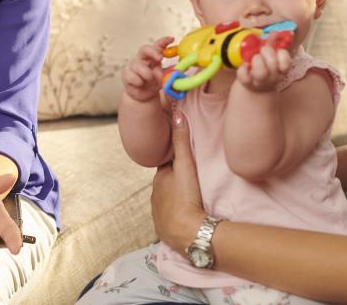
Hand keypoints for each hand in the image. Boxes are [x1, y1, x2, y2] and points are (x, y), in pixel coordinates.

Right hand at [122, 36, 173, 101]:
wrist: (144, 96)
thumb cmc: (154, 83)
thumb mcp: (163, 77)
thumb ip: (169, 72)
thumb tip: (178, 68)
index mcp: (152, 57)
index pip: (157, 46)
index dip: (163, 41)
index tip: (171, 39)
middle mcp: (141, 58)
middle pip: (144, 49)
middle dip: (152, 51)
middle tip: (160, 58)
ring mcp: (132, 65)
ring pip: (138, 65)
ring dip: (147, 74)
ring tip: (150, 80)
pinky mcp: (126, 75)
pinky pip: (133, 77)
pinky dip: (139, 82)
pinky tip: (140, 85)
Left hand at [151, 109, 204, 254]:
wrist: (188, 234)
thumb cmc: (186, 197)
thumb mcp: (186, 165)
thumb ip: (181, 140)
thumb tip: (176, 113)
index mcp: (159, 178)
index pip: (166, 164)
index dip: (174, 160)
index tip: (183, 158)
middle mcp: (155, 194)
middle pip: (167, 182)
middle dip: (175, 178)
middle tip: (191, 177)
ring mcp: (158, 212)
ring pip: (167, 198)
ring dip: (176, 196)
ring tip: (190, 196)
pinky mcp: (164, 228)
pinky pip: (169, 215)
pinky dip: (176, 212)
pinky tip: (186, 213)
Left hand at [237, 43, 290, 91]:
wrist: (255, 87)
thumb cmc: (265, 68)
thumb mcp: (271, 57)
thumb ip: (273, 45)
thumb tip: (275, 32)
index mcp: (281, 70)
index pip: (286, 62)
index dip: (281, 54)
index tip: (276, 49)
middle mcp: (272, 77)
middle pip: (273, 64)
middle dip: (267, 52)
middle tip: (262, 49)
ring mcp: (260, 81)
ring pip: (261, 73)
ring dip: (256, 61)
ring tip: (253, 57)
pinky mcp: (247, 84)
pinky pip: (245, 76)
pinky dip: (243, 68)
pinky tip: (244, 64)